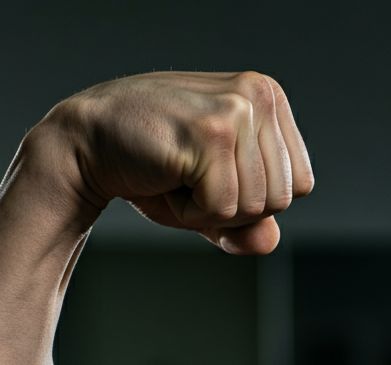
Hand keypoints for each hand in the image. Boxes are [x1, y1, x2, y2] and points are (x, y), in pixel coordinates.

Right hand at [41, 71, 313, 254]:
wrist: (89, 144)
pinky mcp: (212, 133)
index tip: (215, 177)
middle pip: (283, 200)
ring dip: (210, 211)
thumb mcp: (214, 202)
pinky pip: (222, 210)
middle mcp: (259, 96)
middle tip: (193, 178)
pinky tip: (167, 179)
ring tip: (179, 176)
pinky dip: (190, 213)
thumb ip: (249, 226)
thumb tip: (270, 241)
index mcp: (270, 100)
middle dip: (235, 210)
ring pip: (255, 208)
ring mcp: (237, 111)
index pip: (301, 185)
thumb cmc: (154, 169)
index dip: (257, 202)